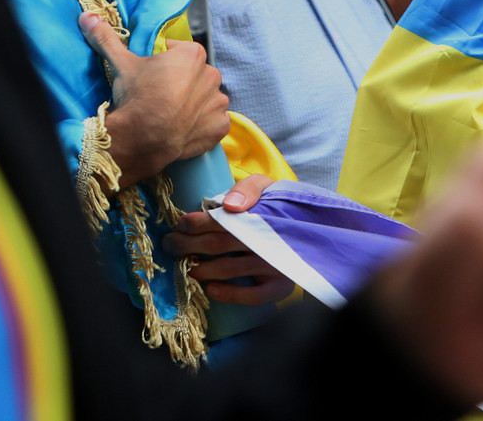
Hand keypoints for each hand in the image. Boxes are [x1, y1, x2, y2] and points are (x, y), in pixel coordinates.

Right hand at [80, 14, 230, 186]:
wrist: (142, 139)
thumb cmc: (136, 96)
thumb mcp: (121, 64)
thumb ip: (108, 38)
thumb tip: (88, 17)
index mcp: (192, 54)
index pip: (179, 53)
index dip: (163, 64)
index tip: (151, 76)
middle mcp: (211, 75)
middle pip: (194, 76)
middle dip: (181, 83)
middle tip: (160, 97)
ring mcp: (218, 102)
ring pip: (206, 98)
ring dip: (194, 104)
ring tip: (171, 114)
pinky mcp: (220, 126)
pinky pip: (213, 122)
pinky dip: (203, 125)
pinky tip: (185, 128)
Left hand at [163, 175, 293, 305]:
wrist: (312, 226)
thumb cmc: (278, 205)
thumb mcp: (265, 186)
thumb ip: (247, 189)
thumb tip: (229, 205)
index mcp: (261, 213)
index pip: (220, 219)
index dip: (195, 222)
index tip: (179, 224)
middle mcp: (267, 240)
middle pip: (217, 244)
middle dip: (188, 245)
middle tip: (170, 245)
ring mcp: (273, 265)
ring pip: (229, 269)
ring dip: (202, 270)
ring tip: (185, 267)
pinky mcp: (280, 286)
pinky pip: (251, 296)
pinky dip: (229, 294)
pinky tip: (210, 289)